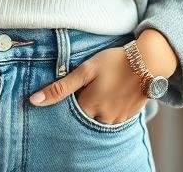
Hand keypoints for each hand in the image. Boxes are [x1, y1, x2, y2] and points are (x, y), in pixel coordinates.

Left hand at [28, 46, 147, 123]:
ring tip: (104, 86)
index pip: (69, 111)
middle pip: (84, 115)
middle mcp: (102, 118)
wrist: (149, 61)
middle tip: (92, 84)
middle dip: (84, 102)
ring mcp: (117, 120)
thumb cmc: (114, 62)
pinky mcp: (128, 118)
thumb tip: (34, 101)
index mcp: (89, 107)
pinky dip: (109, 107)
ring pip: (98, 117)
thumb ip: (60, 88)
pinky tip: (113, 91)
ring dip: (97, 105)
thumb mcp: (85, 70)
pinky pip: (111, 117)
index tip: (77, 85)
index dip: (71, 98)